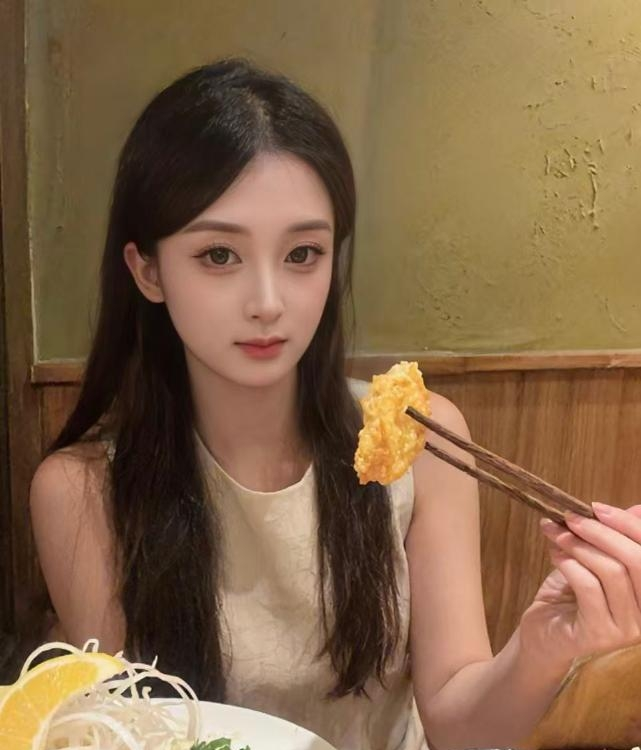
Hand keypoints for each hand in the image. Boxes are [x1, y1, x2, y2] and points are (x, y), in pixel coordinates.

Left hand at [518, 504, 640, 676]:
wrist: (542, 634)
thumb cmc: (571, 594)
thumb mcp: (593, 560)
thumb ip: (615, 539)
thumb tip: (639, 509)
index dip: (629, 525)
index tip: (596, 507)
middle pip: (636, 561)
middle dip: (601, 532)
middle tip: (570, 517)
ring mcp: (627, 629)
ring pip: (611, 572)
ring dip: (578, 545)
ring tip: (556, 534)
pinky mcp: (600, 635)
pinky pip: (588, 587)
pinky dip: (568, 563)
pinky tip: (554, 554)